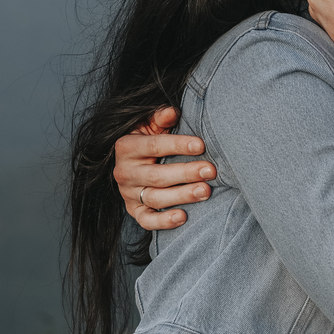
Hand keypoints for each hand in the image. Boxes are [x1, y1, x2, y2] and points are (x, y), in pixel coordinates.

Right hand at [114, 106, 216, 230]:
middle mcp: (124, 172)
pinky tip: (183, 217)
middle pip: (156, 175)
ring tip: (205, 191)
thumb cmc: (147, 141)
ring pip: (155, 198)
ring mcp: (128, 194)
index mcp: (126, 147)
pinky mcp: (134, 211)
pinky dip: (163, 221)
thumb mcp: (149, 125)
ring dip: (182, 196)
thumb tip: (172, 112)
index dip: (178, 145)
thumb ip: (160, 118)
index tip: (201, 145)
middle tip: (210, 171)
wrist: (131, 164)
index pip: (154, 146)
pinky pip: (147, 220)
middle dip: (186, 173)